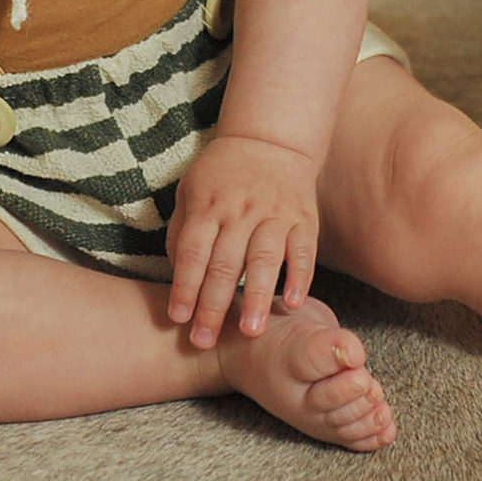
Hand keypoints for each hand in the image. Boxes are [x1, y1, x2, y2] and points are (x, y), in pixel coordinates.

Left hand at [165, 133, 321, 347]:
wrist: (271, 139)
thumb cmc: (222, 173)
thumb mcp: (190, 190)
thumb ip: (182, 231)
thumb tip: (178, 276)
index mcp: (209, 205)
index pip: (193, 252)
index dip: (184, 287)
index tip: (178, 319)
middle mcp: (241, 210)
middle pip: (225, 262)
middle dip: (213, 306)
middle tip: (204, 341)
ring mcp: (275, 214)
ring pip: (264, 259)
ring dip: (257, 297)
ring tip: (250, 332)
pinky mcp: (304, 219)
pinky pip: (303, 251)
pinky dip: (300, 277)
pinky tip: (293, 303)